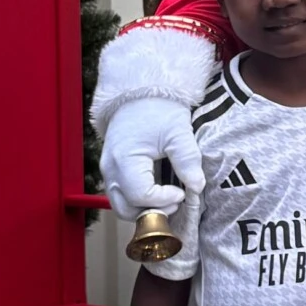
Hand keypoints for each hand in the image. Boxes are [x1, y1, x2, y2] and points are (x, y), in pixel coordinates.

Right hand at [101, 99, 203, 220]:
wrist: (140, 94)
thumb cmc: (157, 109)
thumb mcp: (178, 131)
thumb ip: (188, 160)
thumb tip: (197, 186)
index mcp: (124, 160)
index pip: (141, 196)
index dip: (165, 200)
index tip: (183, 192)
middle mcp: (110, 170)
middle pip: (126, 210)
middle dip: (153, 211)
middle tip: (176, 200)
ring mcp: (108, 172)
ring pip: (122, 206)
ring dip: (145, 209)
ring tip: (168, 197)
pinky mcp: (112, 171)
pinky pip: (122, 196)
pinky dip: (139, 201)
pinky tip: (159, 191)